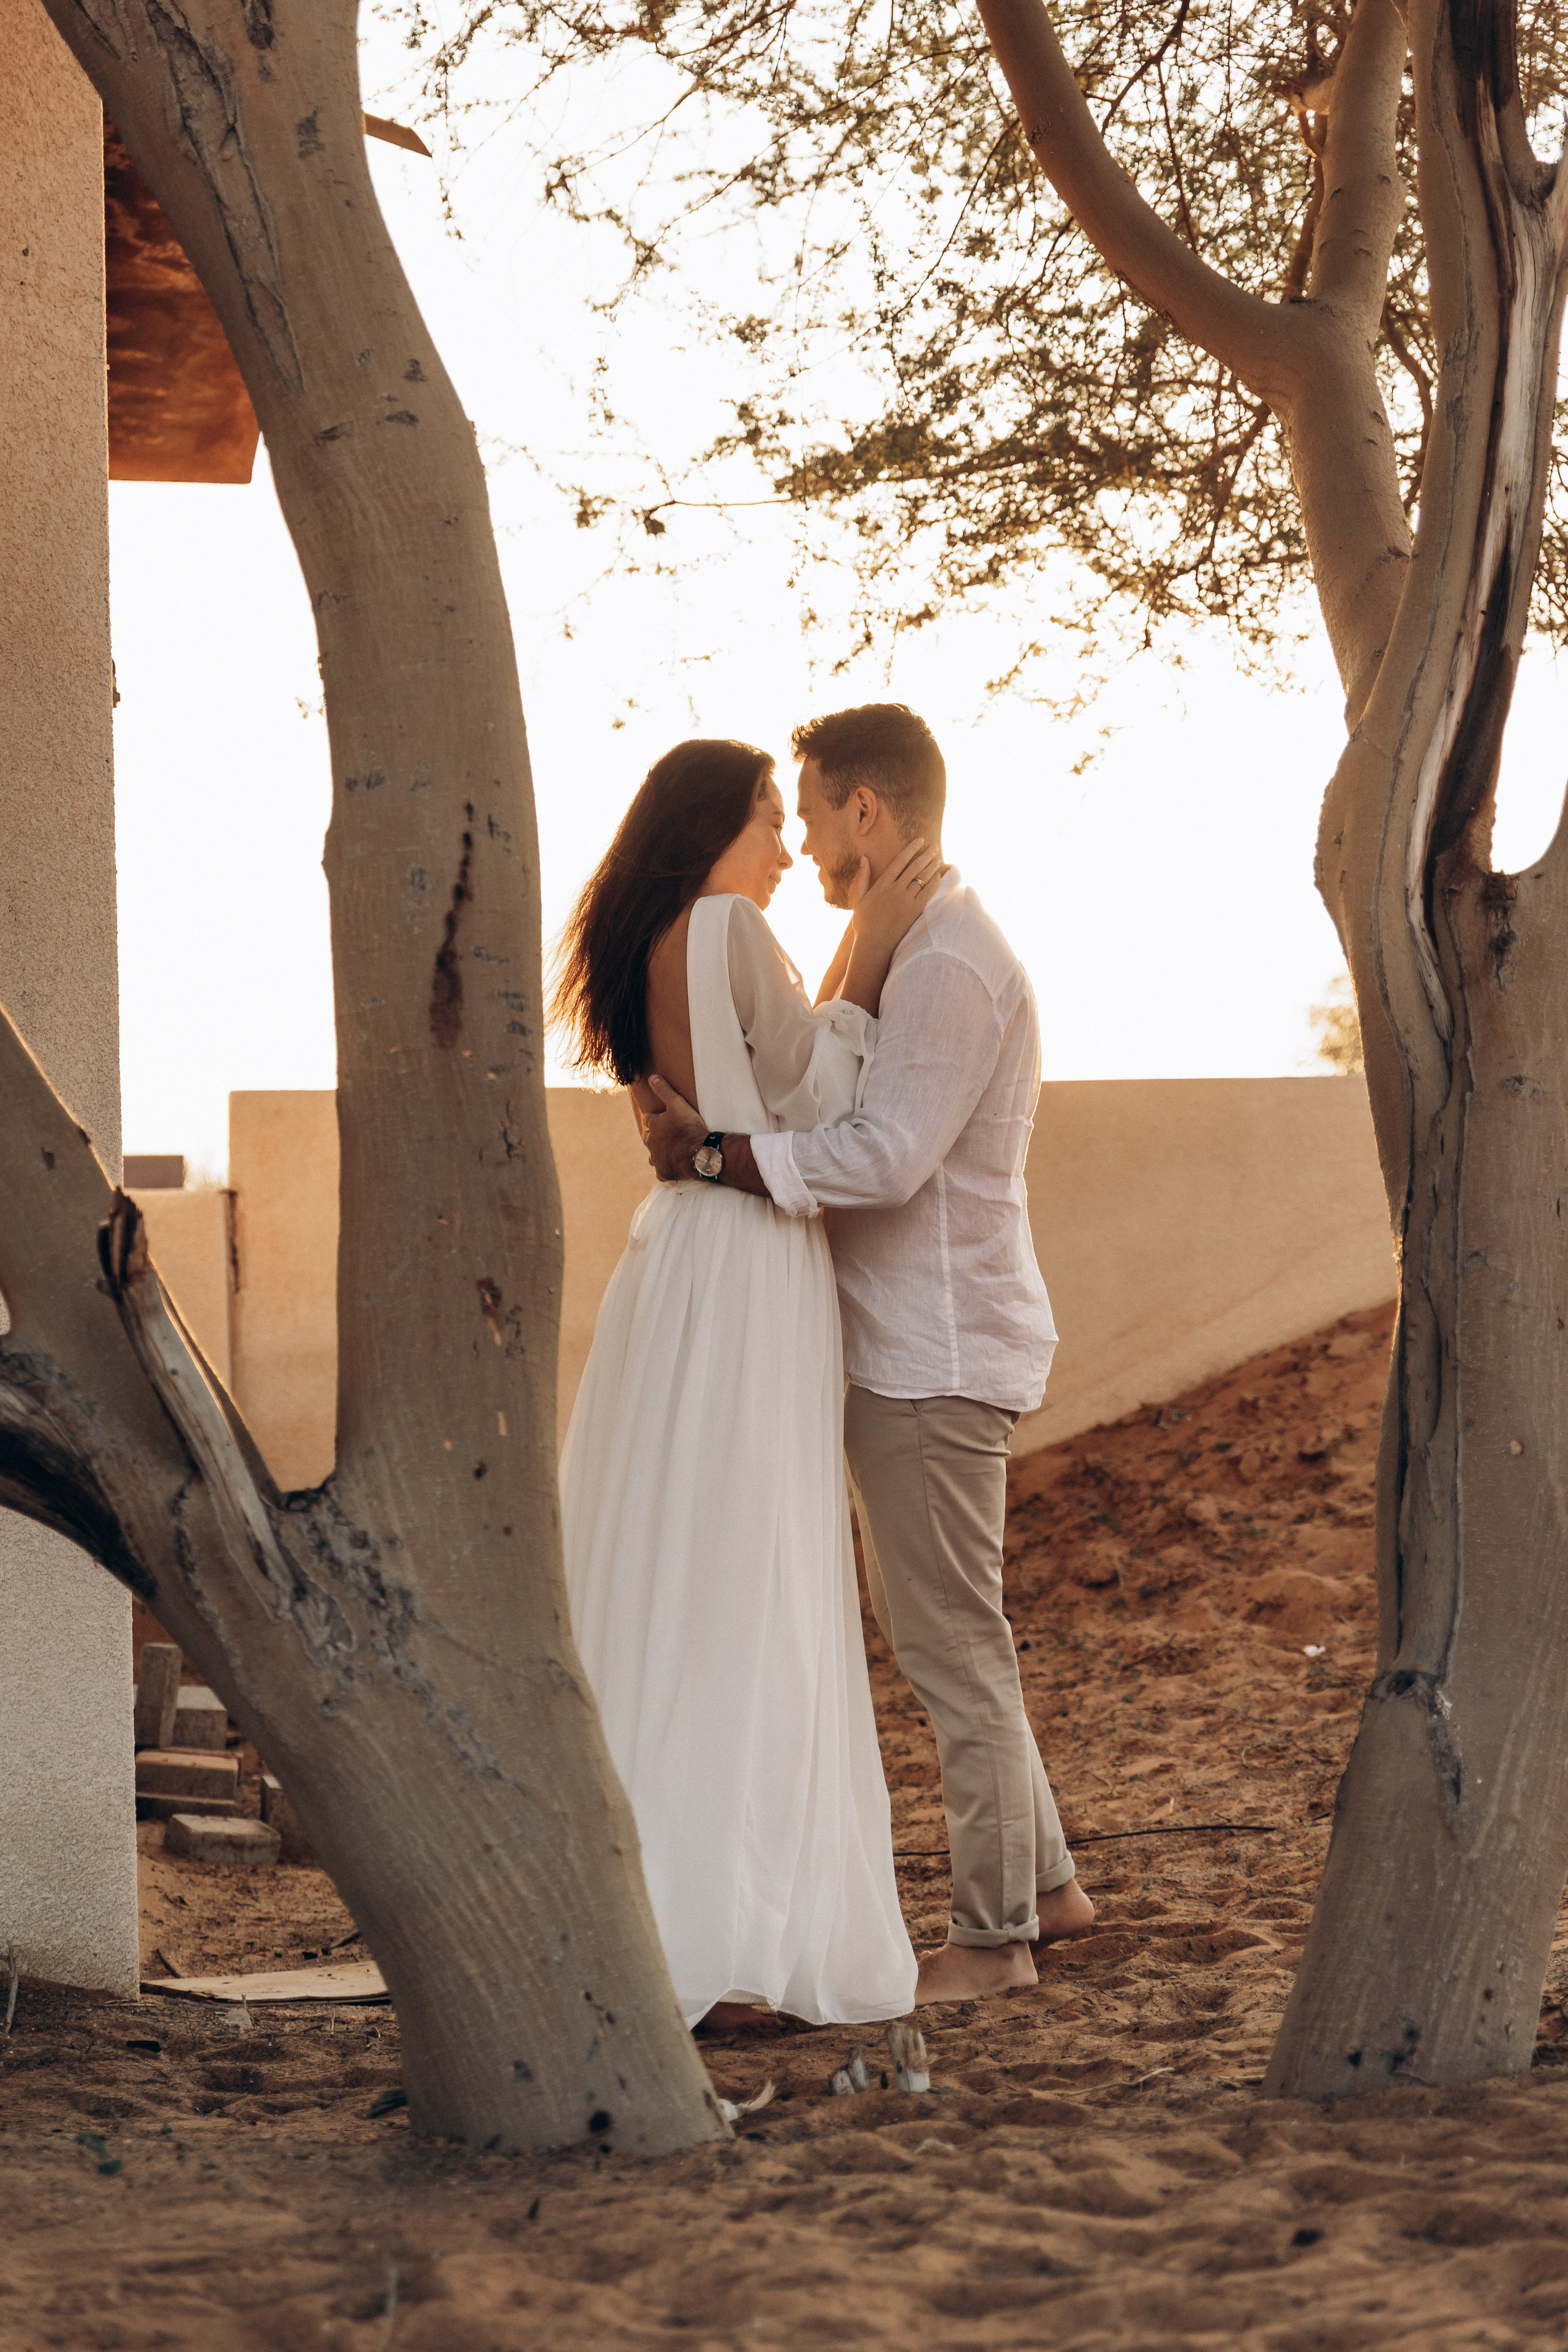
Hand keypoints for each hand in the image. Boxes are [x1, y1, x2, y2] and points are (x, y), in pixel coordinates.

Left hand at [643, 1074, 707, 1181]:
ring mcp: (658, 1159)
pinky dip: (666, 1169)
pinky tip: (673, 1167)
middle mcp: (652, 1143)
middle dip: (654, 1136)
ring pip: (652, 1156)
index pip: (648, 1120)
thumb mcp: (678, 1104)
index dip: (655, 1118)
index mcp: (654, 1126)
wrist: (701, 1153)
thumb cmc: (690, 1127)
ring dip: (658, 1153)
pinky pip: (662, 1173)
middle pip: (647, 1138)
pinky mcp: (665, 1173)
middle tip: (664, 1134)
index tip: (660, 1118)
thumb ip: (664, 1090)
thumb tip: (651, 1077)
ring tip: (668, 1151)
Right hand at [847, 837, 944, 963]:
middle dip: (926, 855)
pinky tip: (938, 876)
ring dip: (931, 866)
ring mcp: (906, 900)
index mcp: (882, 884)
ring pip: (922, 878)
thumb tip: (864, 858)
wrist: (874, 944)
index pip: (900, 861)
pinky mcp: (914, 911)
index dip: (911, 849)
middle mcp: (895, 890)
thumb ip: (862, 877)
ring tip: (937, 858)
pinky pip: (927, 893)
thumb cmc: (864, 922)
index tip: (920, 841)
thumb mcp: (859, 898)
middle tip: (934, 847)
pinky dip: (934, 883)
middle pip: (914, 867)